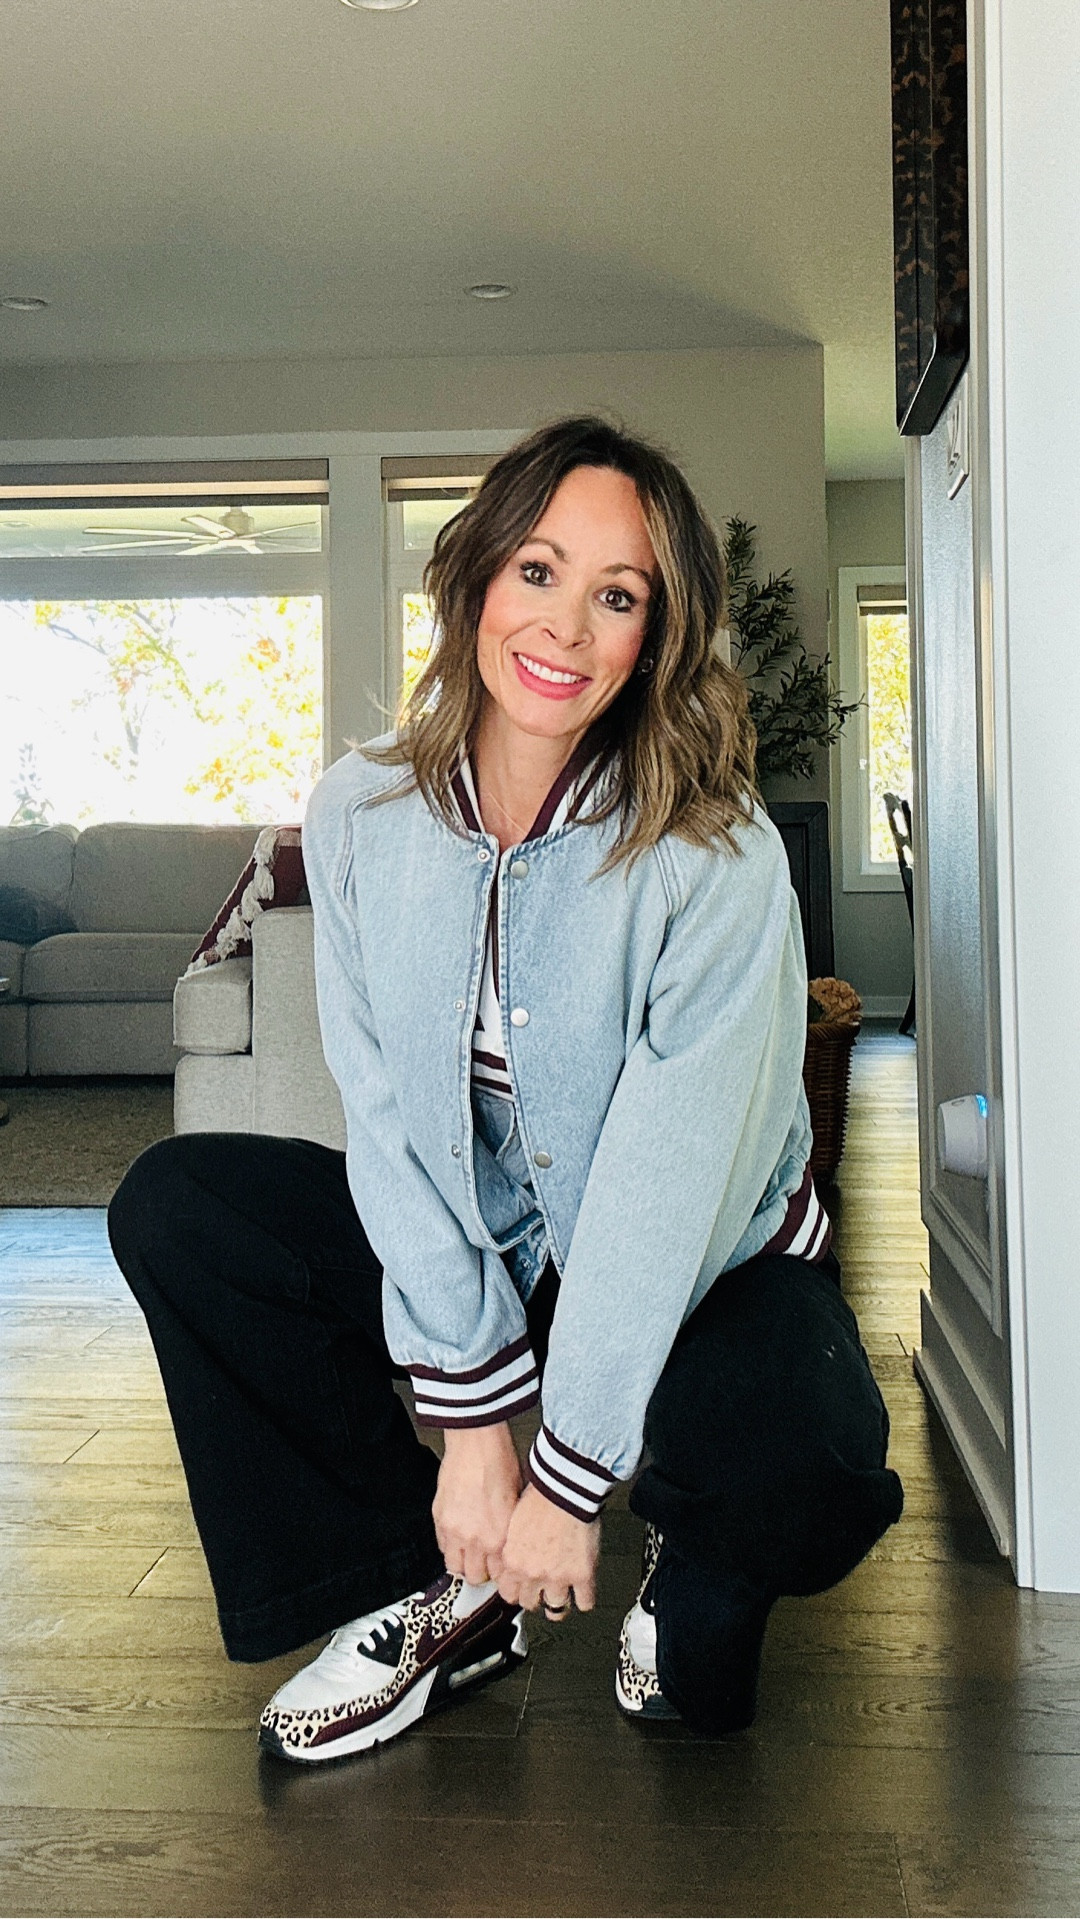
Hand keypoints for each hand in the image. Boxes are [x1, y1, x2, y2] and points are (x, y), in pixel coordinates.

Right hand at [432, 1423, 522, 1585]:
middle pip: (474, 1577)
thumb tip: (510, 1546)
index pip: (499, 1576)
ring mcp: (454, 1530)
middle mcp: (474, 1539)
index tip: (502, 1567)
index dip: (502, 1572)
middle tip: (487, 1562)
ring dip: (463, 1563)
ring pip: (454, 1567)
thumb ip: (510, 1533)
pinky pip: (441, 1545)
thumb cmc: (501, 1463)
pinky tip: (460, 1535)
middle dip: (482, 1572)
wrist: (476, 1441)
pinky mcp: (439, 1517)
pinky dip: (450, 1545)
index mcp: (498, 1537)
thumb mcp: (518, 1504)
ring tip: (471, 1552)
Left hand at [497, 1482, 599, 1615]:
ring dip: (559, 1602)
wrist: (565, 1487)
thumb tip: (515, 1554)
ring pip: (556, 1608)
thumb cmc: (541, 1494)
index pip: (508, 1593)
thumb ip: (512, 1546)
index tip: (521, 1588)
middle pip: (530, 1603)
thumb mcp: (513, 1522)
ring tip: (563, 1595)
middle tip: (542, 1589)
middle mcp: (532, 1573)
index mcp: (513, 1560)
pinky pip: (584, 1602)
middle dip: (536, 1596)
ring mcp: (558, 1577)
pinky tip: (583, 1592)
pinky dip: (584, 1599)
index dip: (517, 1590)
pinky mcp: (582, 1575)